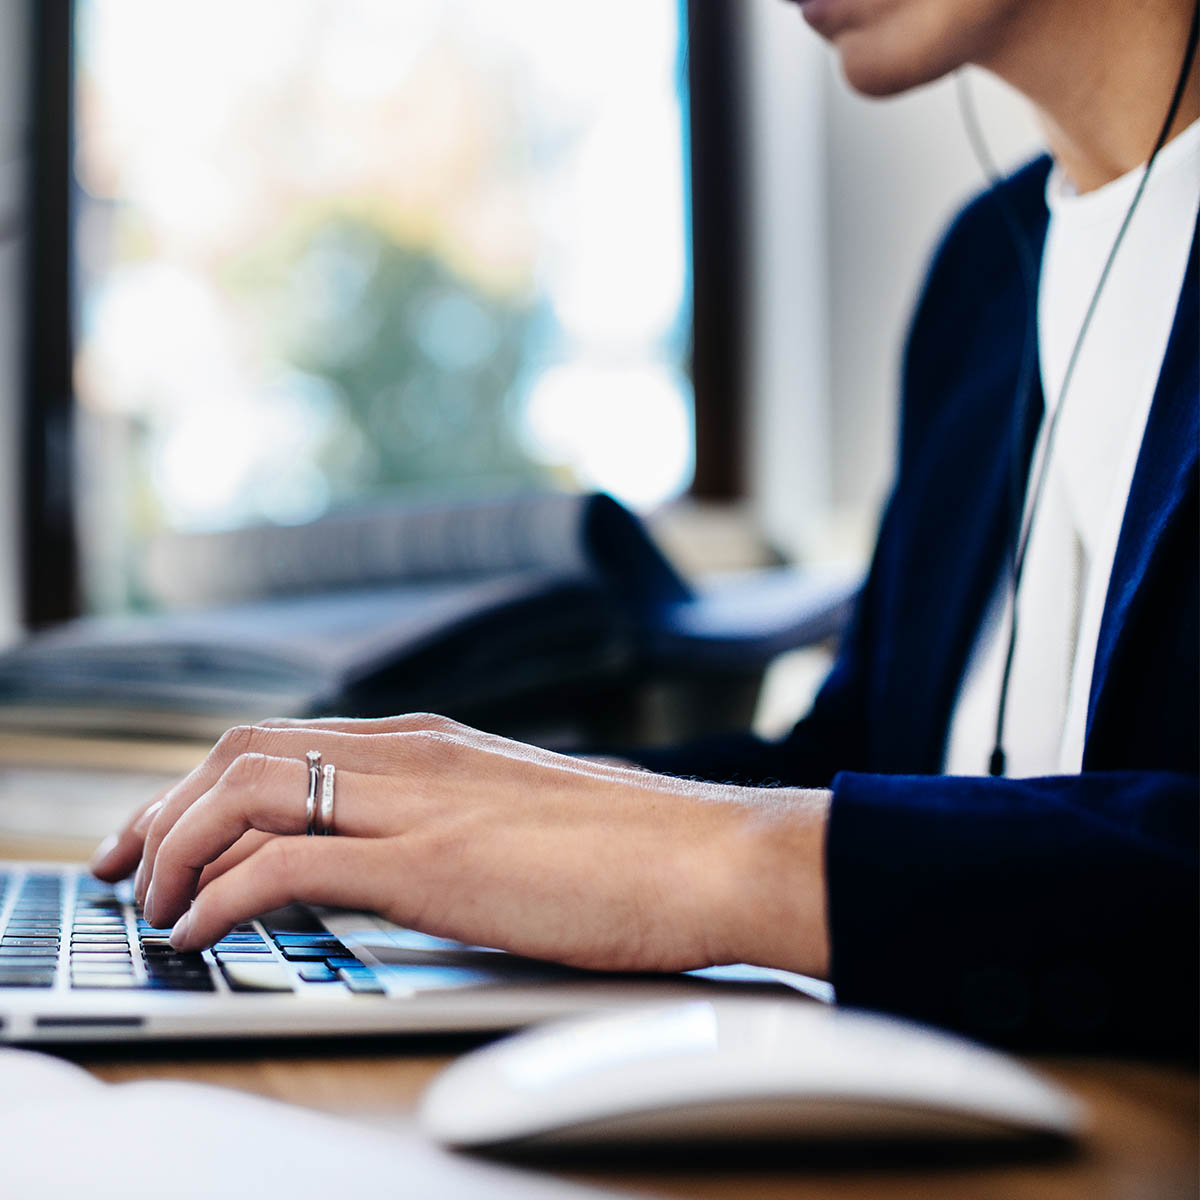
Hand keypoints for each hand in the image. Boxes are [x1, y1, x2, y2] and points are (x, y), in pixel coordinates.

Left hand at [91, 714, 831, 976]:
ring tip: (154, 906)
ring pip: (246, 792)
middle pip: (241, 751)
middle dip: (161, 808)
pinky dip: (222, 896)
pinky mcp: (434, 864)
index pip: (281, 738)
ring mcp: (422, 803)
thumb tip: (395, 856)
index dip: (199, 784)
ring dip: (176, 849)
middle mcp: (414, 754)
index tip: (161, 833)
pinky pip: (287, 865)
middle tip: (124, 866)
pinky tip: (204, 932)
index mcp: (433, 741)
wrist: (712, 855)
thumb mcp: (520, 817)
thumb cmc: (634, 849)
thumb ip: (450, 819)